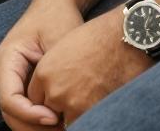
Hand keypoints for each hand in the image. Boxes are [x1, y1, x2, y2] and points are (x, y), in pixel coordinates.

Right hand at [0, 0, 84, 130]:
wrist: (55, 4)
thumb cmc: (57, 18)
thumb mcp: (59, 43)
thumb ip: (53, 75)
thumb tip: (56, 109)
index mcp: (7, 58)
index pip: (9, 99)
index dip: (30, 115)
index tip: (55, 118)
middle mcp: (2, 71)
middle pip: (10, 113)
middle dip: (34, 128)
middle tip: (62, 130)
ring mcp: (8, 79)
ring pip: (16, 115)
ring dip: (36, 128)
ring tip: (63, 127)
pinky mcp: (19, 83)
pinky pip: (23, 108)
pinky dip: (38, 120)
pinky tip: (59, 121)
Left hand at [27, 9, 151, 126]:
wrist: (123, 38)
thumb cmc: (97, 38)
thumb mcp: (65, 48)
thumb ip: (54, 72)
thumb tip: (54, 92)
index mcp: (45, 72)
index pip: (36, 98)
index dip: (49, 94)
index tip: (61, 88)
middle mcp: (55, 91)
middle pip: (49, 110)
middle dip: (59, 105)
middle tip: (77, 90)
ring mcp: (73, 105)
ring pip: (65, 119)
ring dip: (74, 111)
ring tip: (89, 92)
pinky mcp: (91, 112)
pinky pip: (83, 122)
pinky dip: (88, 114)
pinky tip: (98, 97)